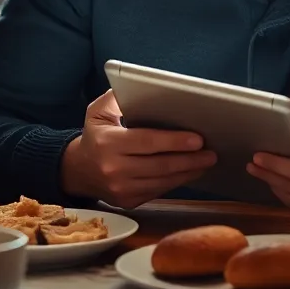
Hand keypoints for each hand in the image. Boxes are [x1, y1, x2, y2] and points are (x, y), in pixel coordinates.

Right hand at [60, 90, 216, 209]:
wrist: (78, 170)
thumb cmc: (96, 136)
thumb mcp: (98, 111)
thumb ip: (117, 98)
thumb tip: (140, 87)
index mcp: (108, 143)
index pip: (147, 142)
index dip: (174, 141)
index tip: (198, 139)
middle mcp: (113, 169)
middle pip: (160, 165)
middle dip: (189, 160)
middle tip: (210, 152)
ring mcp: (121, 189)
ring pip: (162, 182)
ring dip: (188, 172)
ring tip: (205, 162)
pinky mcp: (128, 201)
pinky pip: (158, 191)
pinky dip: (176, 182)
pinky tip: (189, 172)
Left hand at [247, 148, 289, 222]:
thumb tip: (286, 154)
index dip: (274, 164)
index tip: (258, 157)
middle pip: (288, 185)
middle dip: (268, 174)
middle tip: (253, 165)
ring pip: (289, 198)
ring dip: (273, 185)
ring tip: (263, 173)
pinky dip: (284, 196)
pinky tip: (277, 186)